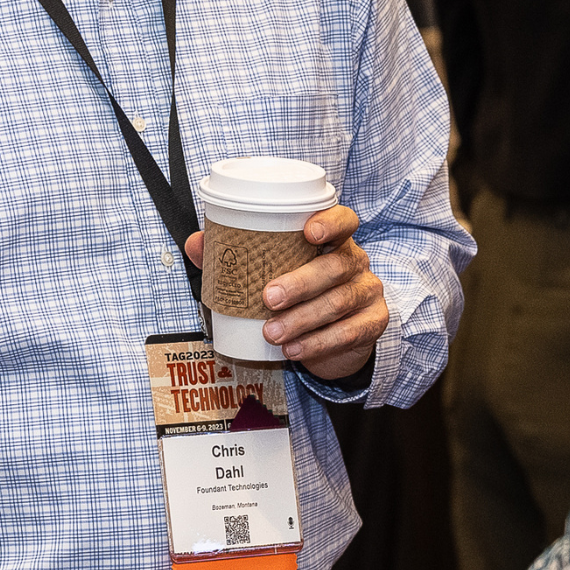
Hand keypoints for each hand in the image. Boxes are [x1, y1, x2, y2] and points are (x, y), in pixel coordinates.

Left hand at [185, 205, 388, 381]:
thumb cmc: (301, 289)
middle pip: (336, 265)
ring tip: (271, 332)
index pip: (344, 220)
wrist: (336, 332)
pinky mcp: (372, 323)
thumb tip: (196, 244)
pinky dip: (318, 343)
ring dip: (302, 319)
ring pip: (339, 302)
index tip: (308, 231)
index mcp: (334, 239)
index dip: (330, 222)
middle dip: (301, 282)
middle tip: (268, 297)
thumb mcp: (274, 269)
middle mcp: (355, 261)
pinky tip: (294, 349)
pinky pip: (349, 333)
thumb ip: (236, 253)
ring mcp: (367, 292)